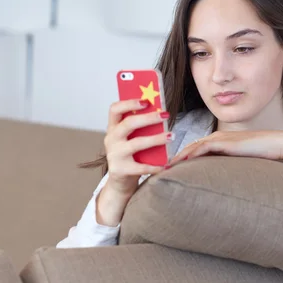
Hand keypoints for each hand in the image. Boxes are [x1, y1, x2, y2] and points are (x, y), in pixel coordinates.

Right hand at [96, 99, 172, 225]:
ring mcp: (114, 155)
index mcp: (113, 128)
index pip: (115, 109)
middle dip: (148, 118)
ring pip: (137, 144)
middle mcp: (111, 139)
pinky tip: (167, 165)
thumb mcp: (131, 139)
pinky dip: (155, 166)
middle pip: (128, 124)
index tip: (146, 101)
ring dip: (156, 139)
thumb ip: (140, 128)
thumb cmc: (131, 155)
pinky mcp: (120, 170)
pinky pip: (141, 167)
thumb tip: (161, 114)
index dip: (129, 103)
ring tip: (171, 136)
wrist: (120, 182)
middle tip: (165, 115)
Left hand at [168, 130, 282, 166]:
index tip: (167, 171)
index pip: (194, 150)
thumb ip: (229, 171)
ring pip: (190, 147)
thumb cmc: (263, 158)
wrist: (277, 146)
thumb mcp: (241, 165)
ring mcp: (219, 138)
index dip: (179, 160)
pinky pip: (201, 148)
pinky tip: (177, 164)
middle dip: (173, 159)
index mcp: (219, 143)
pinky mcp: (223, 142)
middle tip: (158, 170)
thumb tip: (222, 187)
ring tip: (163, 168)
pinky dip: (188, 155)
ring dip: (176, 157)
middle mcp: (216, 138)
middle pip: (187, 148)